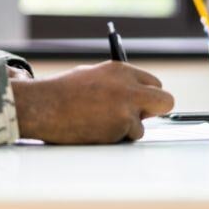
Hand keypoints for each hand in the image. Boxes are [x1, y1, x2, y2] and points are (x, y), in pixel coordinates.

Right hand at [11, 61, 173, 143]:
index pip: (154, 83)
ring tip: (99, 123)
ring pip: (142, 126)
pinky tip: (94, 129)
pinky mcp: (120, 127)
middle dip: (156, 110)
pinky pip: (126, 138)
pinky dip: (114, 138)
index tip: (140, 103)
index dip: (147, 95)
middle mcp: (129, 87)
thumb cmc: (63, 91)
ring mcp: (126, 108)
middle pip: (165, 100)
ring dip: (126, 129)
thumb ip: (118, 84)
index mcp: (121, 70)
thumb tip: (136, 98)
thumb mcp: (93, 76)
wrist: (43, 105)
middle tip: (140, 116)